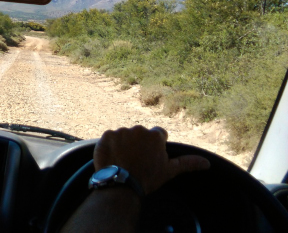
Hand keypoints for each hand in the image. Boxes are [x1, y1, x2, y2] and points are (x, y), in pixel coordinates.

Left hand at [94, 125, 210, 194]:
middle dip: (139, 144)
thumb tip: (207, 162)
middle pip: (139, 135)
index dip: (155, 146)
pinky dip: (110, 146)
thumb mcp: (169, 171)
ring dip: (124, 145)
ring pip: (124, 136)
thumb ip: (187, 163)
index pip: (157, 134)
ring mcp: (121, 131)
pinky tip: (113, 158)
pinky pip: (109, 138)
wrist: (121, 184)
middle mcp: (138, 129)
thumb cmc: (147, 178)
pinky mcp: (106, 135)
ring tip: (123, 161)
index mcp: (154, 136)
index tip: (150, 156)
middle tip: (136, 161)